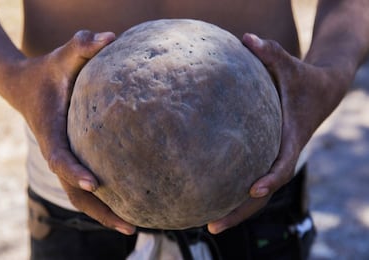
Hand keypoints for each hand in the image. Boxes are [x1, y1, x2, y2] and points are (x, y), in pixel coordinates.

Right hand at [8, 30, 135, 234]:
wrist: (26, 86)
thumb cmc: (49, 71)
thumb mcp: (62, 56)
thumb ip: (81, 45)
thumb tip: (110, 37)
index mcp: (50, 131)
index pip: (59, 156)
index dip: (73, 171)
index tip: (95, 184)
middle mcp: (56, 151)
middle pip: (74, 190)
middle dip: (100, 211)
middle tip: (132, 226)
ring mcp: (64, 158)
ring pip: (81, 194)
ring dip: (105, 213)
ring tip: (138, 226)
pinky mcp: (72, 158)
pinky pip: (87, 184)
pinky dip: (105, 198)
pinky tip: (132, 202)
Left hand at [208, 33, 348, 233]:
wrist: (323, 89)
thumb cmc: (303, 78)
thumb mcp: (290, 64)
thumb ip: (270, 52)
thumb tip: (246, 37)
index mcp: (291, 137)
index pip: (282, 164)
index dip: (270, 178)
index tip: (251, 190)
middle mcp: (283, 154)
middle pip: (265, 193)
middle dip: (241, 212)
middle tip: (213, 227)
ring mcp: (275, 159)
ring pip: (258, 194)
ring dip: (236, 212)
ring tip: (207, 225)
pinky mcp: (268, 157)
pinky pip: (253, 181)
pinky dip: (236, 196)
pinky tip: (212, 200)